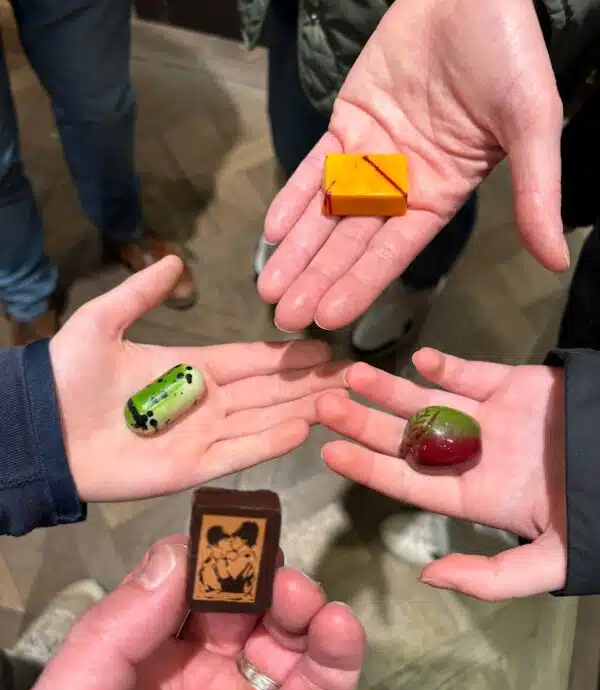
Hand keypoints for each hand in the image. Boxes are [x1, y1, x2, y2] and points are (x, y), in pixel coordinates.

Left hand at [0, 536, 364, 689]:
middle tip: (268, 562)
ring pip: (288, 640)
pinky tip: (336, 629)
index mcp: (136, 668)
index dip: (201, 556)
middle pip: (240, 606)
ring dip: (302, 604)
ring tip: (302, 597)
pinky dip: (339, 654)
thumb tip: (172, 558)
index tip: (225, 529)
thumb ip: (105, 644)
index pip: (176, 593)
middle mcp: (196, 682)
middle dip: (258, 573)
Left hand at [49, 256, 348, 501]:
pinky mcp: (193, 468)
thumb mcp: (102, 322)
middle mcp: (206, 403)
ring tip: (341, 399)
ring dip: (301, 409)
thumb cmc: (70, 376)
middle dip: (309, 383)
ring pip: (263, 420)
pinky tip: (305, 428)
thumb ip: (140, 294)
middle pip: (268, 391)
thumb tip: (173, 261)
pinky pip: (240, 452)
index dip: (287, 356)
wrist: (42, 431)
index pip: (251, 361)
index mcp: (191, 368)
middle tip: (351, 375)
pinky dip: (272, 442)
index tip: (324, 347)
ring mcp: (203, 437)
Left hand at [258, 0, 566, 331]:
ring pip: (328, 212)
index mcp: (441, 195)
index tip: (330, 318)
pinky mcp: (349, 123)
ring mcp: (372, 156)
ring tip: (267, 288)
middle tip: (284, 319)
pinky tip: (272, 230)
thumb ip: (537, 192)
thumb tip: (556, 262)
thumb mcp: (532, 123)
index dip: (361, 284)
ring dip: (298, 249)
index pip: (393, 252)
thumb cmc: (508, 53)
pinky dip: (295, 196)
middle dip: (317, 279)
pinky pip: (317, 167)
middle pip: (352, 242)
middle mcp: (402, 186)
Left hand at [317, 348, 566, 599]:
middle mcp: (473, 455)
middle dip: (365, 423)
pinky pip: (472, 373)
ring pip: (430, 402)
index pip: (409, 482)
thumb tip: (429, 578)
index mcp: (474, 495)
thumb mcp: (551, 563)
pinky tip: (419, 361)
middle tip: (323, 406)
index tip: (330, 452)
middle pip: (407, 439)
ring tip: (353, 375)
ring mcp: (490, 418)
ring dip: (391, 389)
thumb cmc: (593, 514)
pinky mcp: (513, 385)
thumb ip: (492, 578)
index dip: (369, 468)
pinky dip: (446, 367)